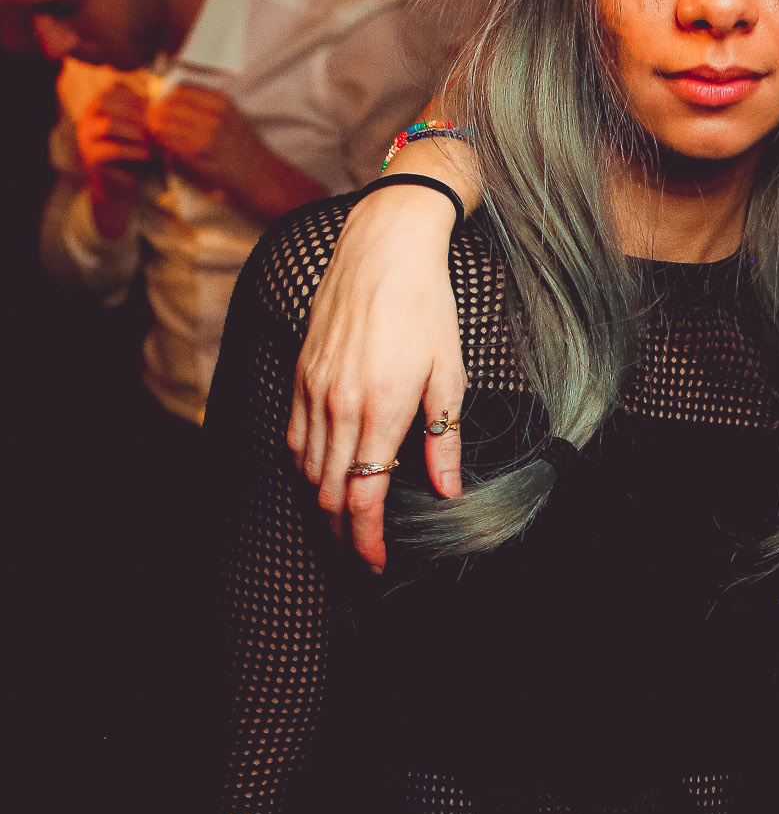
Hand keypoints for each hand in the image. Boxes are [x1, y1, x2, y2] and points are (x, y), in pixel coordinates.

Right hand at [76, 82, 151, 237]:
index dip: (138, 96)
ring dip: (136, 132)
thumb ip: (147, 110)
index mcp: (97, 104)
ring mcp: (85, 137)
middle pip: (108, 102)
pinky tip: (150, 155)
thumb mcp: (142, 126)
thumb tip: (167, 93)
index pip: (114, 88)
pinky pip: (112, 150)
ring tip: (156, 141)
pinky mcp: (90, 158)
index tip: (159, 108)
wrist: (122, 184)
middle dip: (136, 113)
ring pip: (109, 124)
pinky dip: (134, 152)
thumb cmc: (136, 150)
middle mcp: (86, 117)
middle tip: (159, 124)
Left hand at [147, 85, 319, 222]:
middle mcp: (216, 118)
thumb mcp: (233, 116)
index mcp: (223, 103)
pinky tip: (164, 146)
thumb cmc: (245, 147)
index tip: (162, 103)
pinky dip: (163, 144)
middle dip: (157, 112)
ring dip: (156, 129)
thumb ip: (208, 105)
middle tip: (152, 119)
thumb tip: (172, 97)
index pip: (182, 89)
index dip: (167, 95)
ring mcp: (208, 138)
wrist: (262, 177)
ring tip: (155, 133)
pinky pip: (171, 145)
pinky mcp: (201, 159)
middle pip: (171, 106)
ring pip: (167, 125)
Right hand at [289, 172, 469, 573]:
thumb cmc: (426, 307)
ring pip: (306, 471)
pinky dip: (306, 469)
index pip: (364, 498)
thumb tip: (446, 491)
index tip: (377, 565)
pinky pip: (294, 438)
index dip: (368, 541)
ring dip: (322, 506)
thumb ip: (444, 438)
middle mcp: (338, 406)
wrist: (383, 248)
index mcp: (381, 411)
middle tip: (363, 557)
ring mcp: (312, 390)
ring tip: (345, 526)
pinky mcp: (300, 374)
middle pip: (328, 495)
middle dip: (343, 535)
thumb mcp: (449, 373)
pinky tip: (323, 478)